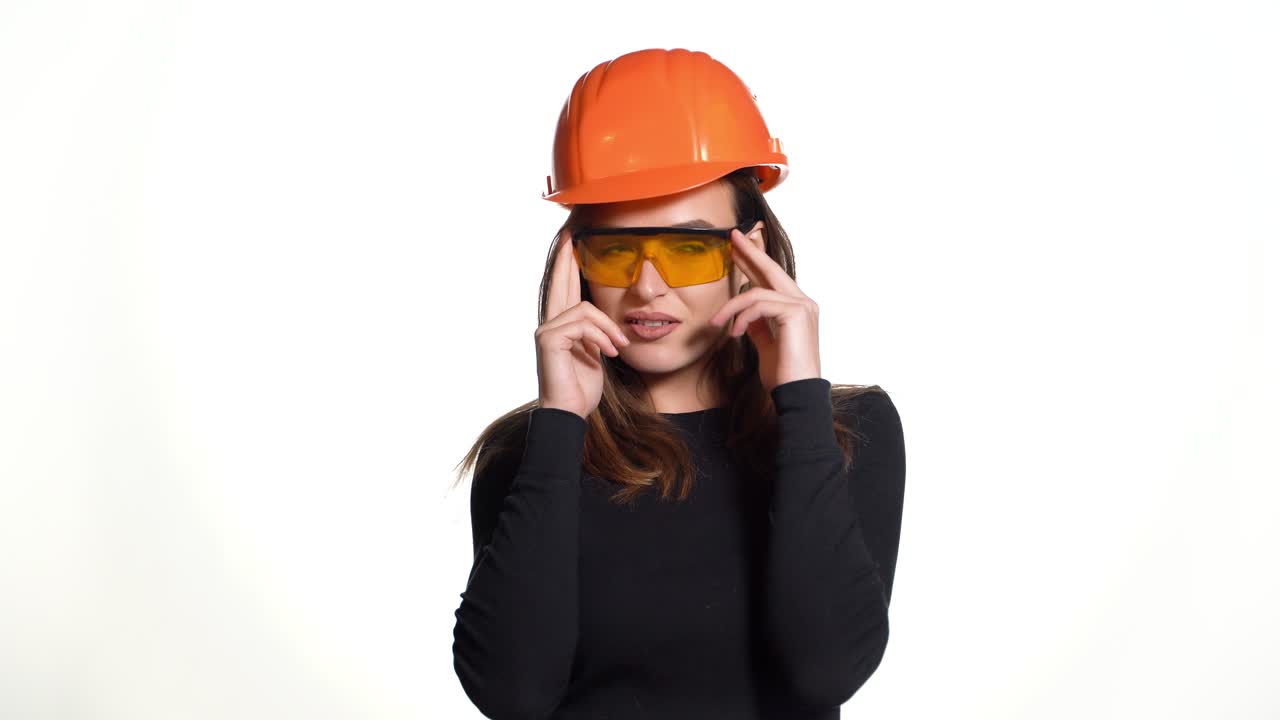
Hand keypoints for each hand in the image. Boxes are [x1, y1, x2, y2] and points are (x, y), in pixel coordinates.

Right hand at [535, 228, 631, 419]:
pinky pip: (583, 324)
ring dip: (609, 328)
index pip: (565, 288)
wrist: (570, 413)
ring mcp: (547, 330)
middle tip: (571, 234)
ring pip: (585, 308)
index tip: (571, 242)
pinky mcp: (549, 339)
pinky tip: (609, 353)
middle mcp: (549, 323)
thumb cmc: (582, 387)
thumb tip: (605, 318)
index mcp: (561, 325)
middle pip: (560, 282)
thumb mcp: (595, 353)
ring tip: (619, 346)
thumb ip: (595, 333)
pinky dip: (602, 337)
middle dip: (566, 258)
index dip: (567, 265)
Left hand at [710, 229, 820, 394]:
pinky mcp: (796, 314)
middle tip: (732, 237)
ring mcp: (802, 307)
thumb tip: (743, 314)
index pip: (772, 279)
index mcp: (796, 308)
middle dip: (750, 253)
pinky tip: (734, 333)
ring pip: (757, 292)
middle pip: (771, 270)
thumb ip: (758, 325)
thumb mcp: (765, 345)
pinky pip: (759, 305)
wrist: (796, 395)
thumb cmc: (783, 375)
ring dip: (730, 307)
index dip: (754, 262)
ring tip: (715, 323)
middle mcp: (803, 302)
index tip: (737, 249)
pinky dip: (741, 317)